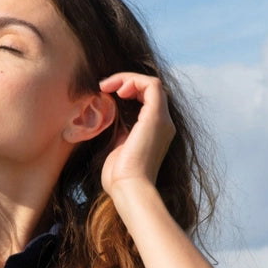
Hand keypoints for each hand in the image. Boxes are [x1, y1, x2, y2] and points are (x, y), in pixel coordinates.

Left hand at [98, 72, 175, 197]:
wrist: (128, 188)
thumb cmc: (119, 177)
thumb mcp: (117, 148)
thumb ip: (119, 131)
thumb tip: (109, 117)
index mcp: (155, 132)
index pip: (146, 100)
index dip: (127, 90)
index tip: (105, 94)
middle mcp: (163, 124)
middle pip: (150, 90)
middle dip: (126, 81)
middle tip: (103, 86)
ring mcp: (162, 120)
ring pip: (152, 83)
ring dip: (128, 79)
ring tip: (108, 86)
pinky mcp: (156, 118)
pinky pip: (152, 85)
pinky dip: (134, 81)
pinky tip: (118, 90)